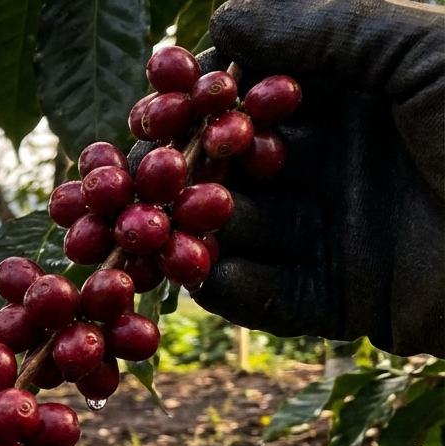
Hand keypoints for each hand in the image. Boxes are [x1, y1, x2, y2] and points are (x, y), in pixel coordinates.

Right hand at [187, 0, 444, 356]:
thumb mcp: (424, 52)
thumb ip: (326, 28)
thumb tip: (223, 18)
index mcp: (361, 97)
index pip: (258, 92)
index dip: (207, 96)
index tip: (164, 100)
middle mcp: (340, 161)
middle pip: (237, 163)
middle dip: (188, 169)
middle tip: (146, 174)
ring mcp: (340, 232)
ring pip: (243, 230)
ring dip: (200, 230)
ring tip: (166, 228)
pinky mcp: (347, 300)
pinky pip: (272, 297)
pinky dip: (235, 289)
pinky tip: (205, 277)